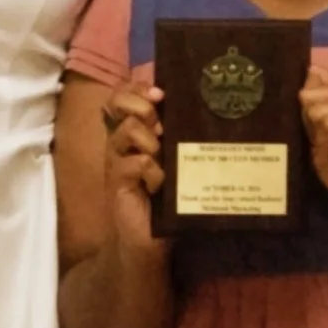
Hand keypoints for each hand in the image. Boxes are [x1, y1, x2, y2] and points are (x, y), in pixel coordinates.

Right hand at [101, 83, 169, 252]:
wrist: (149, 242)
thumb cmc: (170, 199)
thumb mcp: (179, 161)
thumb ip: (183, 136)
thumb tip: (209, 107)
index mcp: (135, 130)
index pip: (124, 92)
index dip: (138, 86)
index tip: (161, 93)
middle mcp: (122, 140)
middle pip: (117, 100)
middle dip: (141, 105)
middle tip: (161, 125)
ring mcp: (117, 160)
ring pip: (128, 129)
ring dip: (151, 140)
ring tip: (162, 157)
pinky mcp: (117, 182)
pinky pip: (136, 163)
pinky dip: (153, 172)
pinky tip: (160, 186)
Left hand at [300, 66, 327, 217]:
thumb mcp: (316, 132)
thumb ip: (311, 104)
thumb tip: (311, 71)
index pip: (314, 75)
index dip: (306, 102)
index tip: (315, 125)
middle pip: (311, 94)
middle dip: (312, 123)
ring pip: (318, 109)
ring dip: (320, 135)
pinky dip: (327, 142)